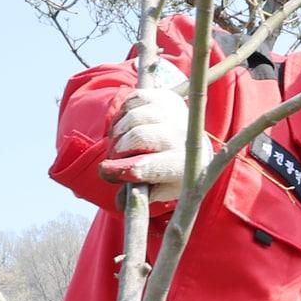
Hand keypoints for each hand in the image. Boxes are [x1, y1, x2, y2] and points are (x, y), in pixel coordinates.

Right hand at [100, 88, 188, 202]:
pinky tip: (123, 127)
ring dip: (117, 132)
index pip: (147, 167)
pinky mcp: (164, 98)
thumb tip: (119, 202)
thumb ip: (140, 197)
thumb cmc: (173, 174)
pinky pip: (133, 100)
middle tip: (113, 159)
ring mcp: (172, 113)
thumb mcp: (161, 191)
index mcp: (179, 165)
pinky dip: (122, 114)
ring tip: (117, 144)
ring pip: (133, 117)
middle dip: (117, 149)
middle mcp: (179, 136)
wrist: (196, 147)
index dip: (122, 169)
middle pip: (137, 137)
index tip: (104, 171)